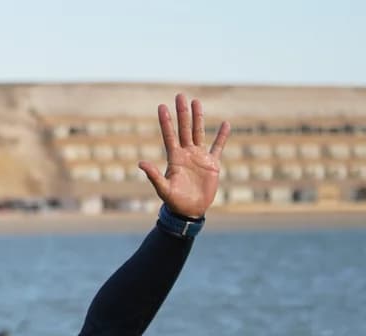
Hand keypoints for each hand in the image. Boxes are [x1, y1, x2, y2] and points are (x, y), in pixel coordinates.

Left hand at [139, 93, 230, 219]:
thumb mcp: (163, 188)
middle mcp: (186, 154)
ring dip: (198, 117)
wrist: (190, 211)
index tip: (161, 106)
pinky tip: (225, 124)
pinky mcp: (212, 164)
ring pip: (199, 132)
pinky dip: (222, 136)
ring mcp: (199, 157)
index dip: (166, 121)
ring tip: (196, 101)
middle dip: (182, 113)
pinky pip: (218, 147)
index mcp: (174, 158)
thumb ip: (153, 175)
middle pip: (184, 129)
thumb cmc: (174, 201)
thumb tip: (140, 163)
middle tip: (180, 95)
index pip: (169, 135)